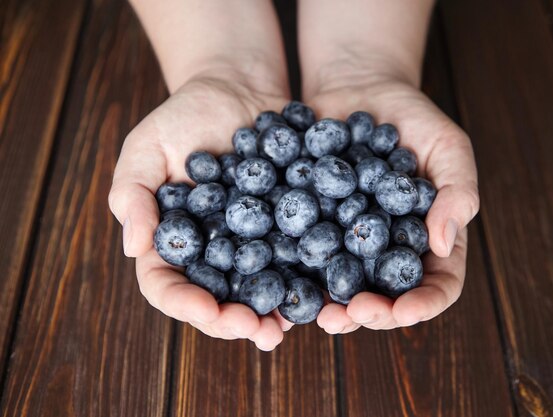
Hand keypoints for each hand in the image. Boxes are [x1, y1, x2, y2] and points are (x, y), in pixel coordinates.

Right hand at [108, 71, 292, 349]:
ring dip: (271, 315)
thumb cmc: (184, 116)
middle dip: (234, 321)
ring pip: (255, 292)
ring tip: (286, 327)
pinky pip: (293, 261)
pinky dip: (304, 281)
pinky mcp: (285, 230)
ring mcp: (250, 245)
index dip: (185, 305)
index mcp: (171, 242)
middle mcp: (210, 253)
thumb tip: (134, 247)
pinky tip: (318, 294)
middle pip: (215, 301)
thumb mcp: (147, 146)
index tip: (208, 311)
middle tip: (257, 331)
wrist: (239, 90)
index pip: (167, 286)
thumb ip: (132, 193)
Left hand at [307, 77, 478, 332]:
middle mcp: (387, 249)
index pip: (437, 284)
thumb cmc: (413, 117)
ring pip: (343, 287)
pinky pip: (305, 254)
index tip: (403, 311)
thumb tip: (442, 243)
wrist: (357, 88)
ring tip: (317, 314)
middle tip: (349, 316)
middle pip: (387, 296)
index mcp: (428, 239)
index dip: (423, 304)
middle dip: (370, 314)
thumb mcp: (447, 145)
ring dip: (331, 306)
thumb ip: (457, 191)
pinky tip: (282, 279)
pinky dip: (296, 271)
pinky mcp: (312, 227)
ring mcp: (347, 241)